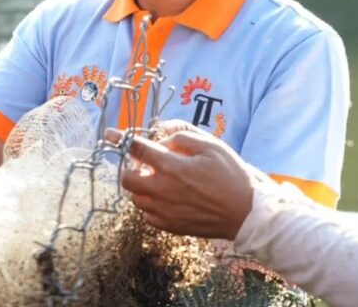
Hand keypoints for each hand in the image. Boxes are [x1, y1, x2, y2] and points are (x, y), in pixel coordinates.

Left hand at [106, 120, 263, 239]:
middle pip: (127, 178)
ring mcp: (164, 211)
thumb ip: (182, 134)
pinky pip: (146, 214)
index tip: (110, 134)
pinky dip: (149, 203)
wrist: (247, 214)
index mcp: (173, 167)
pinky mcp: (169, 226)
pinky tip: (164, 197)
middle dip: (129, 167)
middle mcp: (163, 191)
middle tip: (144, 163)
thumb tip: (161, 131)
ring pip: (135, 198)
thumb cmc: (231, 176)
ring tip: (157, 179)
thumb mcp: (211, 145)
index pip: (136, 149)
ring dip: (139, 185)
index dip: (120, 138)